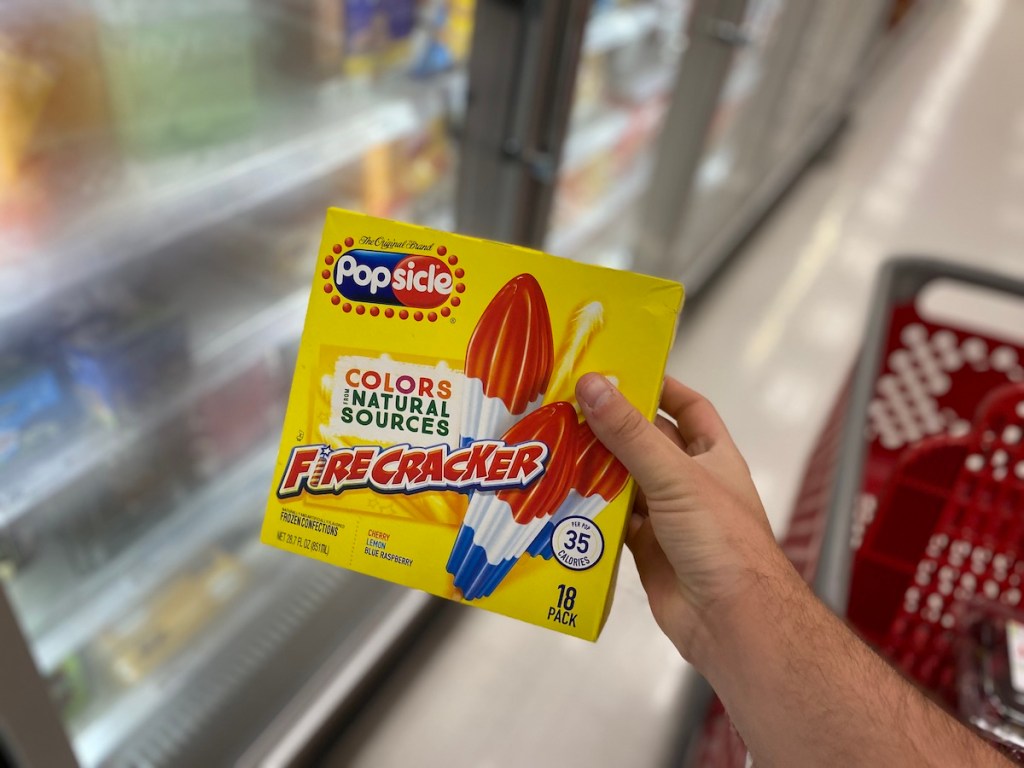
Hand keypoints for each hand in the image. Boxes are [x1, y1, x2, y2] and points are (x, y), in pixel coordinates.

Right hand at [575, 373, 792, 663]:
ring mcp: (668, 518)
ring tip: (555, 446)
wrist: (732, 622)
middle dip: (612, 428)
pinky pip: (612, 523)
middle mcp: (691, 484)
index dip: (660, 388)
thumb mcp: (676, 476)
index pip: (689, 409)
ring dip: (595, 470)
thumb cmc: (724, 543)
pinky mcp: (647, 550)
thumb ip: (632, 434)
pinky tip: (562, 499)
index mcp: (713, 457)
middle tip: (569, 407)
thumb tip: (595, 386)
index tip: (620, 372)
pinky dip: (590, 512)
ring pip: (625, 484)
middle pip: (647, 445)